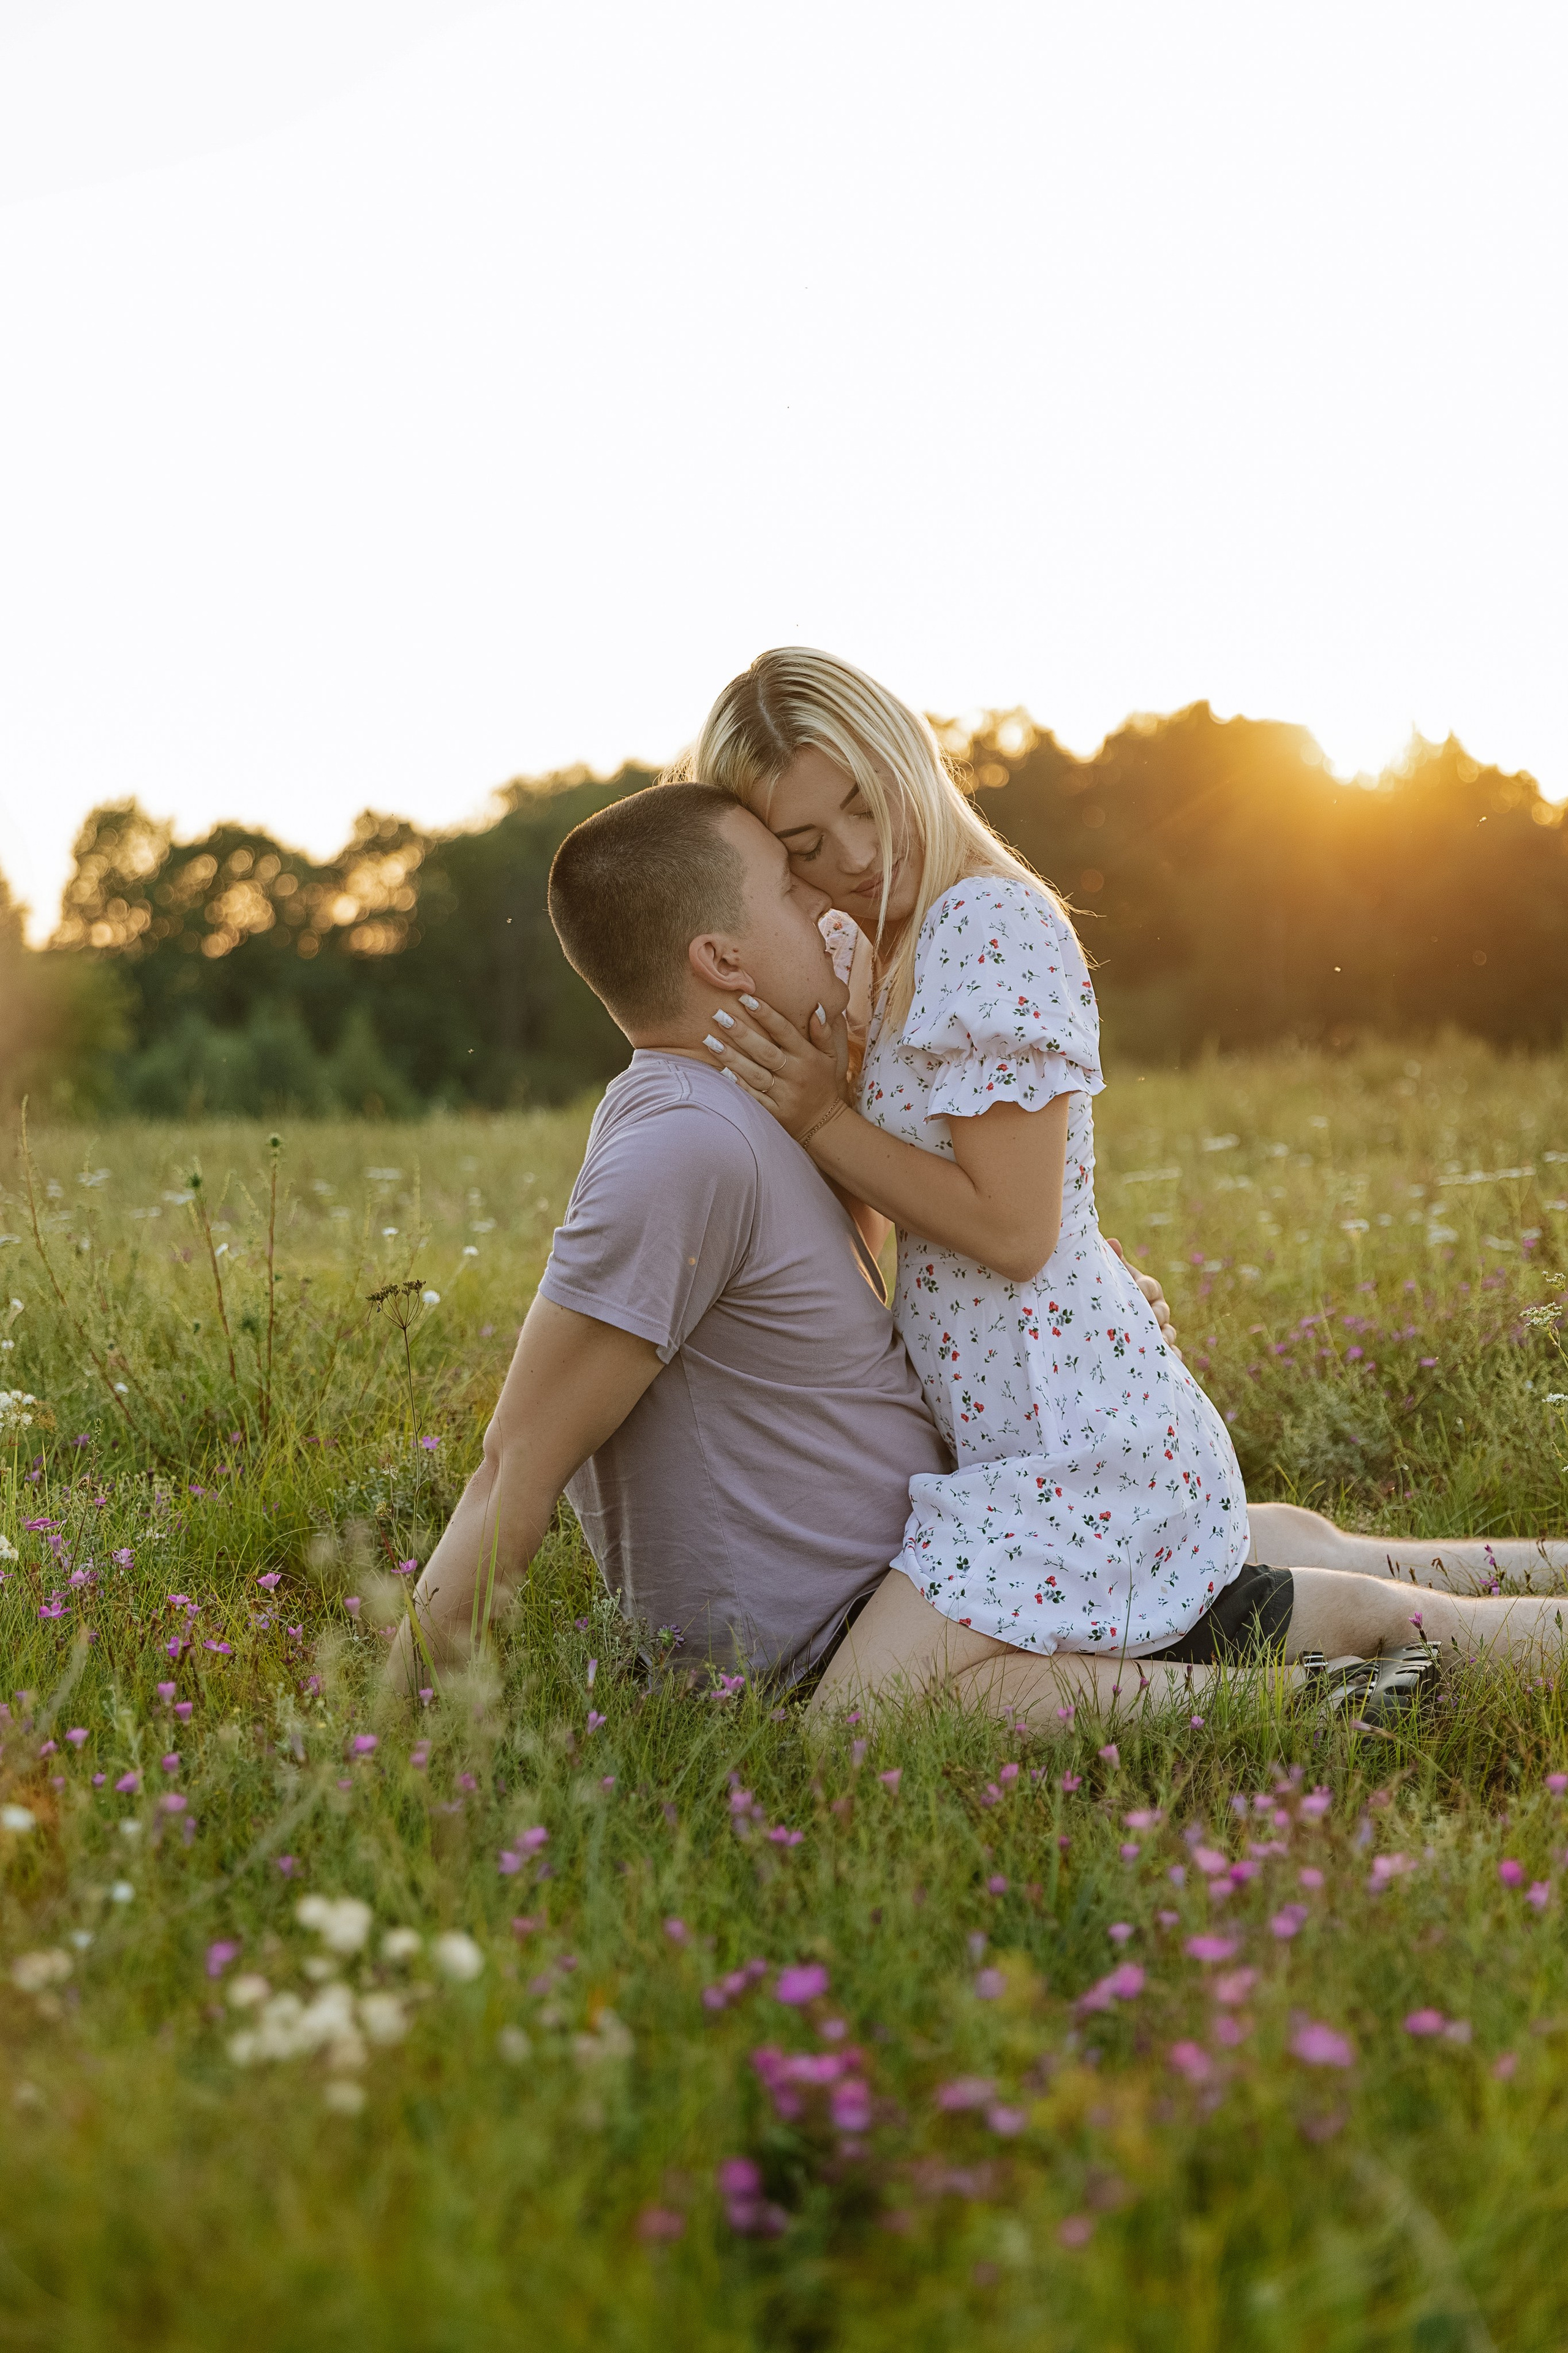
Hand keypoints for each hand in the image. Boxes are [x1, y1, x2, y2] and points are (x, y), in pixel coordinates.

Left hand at [704, 994, 849, 1139]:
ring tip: (709, 1040)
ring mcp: (784, 1095)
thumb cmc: (822, 1083)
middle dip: (741, 1033)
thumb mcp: (830, 1056)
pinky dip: (737, 1084)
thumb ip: (823, 1033)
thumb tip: (816, 1007)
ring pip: (755, 1073)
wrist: (824, 1124)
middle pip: (765, 1051)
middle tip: (719, 1015)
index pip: (784, 1031)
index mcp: (807, 1057)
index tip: (745, 998)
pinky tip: (719, 1071)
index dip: (765, 1014)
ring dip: (731, 1057)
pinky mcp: (774, 1112)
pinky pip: (753, 1097)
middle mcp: (795, 1074)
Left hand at [1104, 1235, 1180, 1351]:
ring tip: (1159, 1344)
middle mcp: (1155, 1309)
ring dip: (1165, 1338)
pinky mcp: (1158, 1351)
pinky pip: (1171, 1355)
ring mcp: (1159, 1330)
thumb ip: (1111, 1262)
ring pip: (1168, 1333)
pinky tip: (1167, 1364)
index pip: (1149, 1287)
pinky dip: (1171, 1359)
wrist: (1100, 1321)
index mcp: (1144, 1288)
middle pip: (1161, 1311)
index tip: (1139, 1292)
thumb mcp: (1108, 1279)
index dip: (1145, 1289)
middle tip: (1150, 1322)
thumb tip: (1111, 1241)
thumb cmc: (1107, 1294)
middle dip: (1156, 1316)